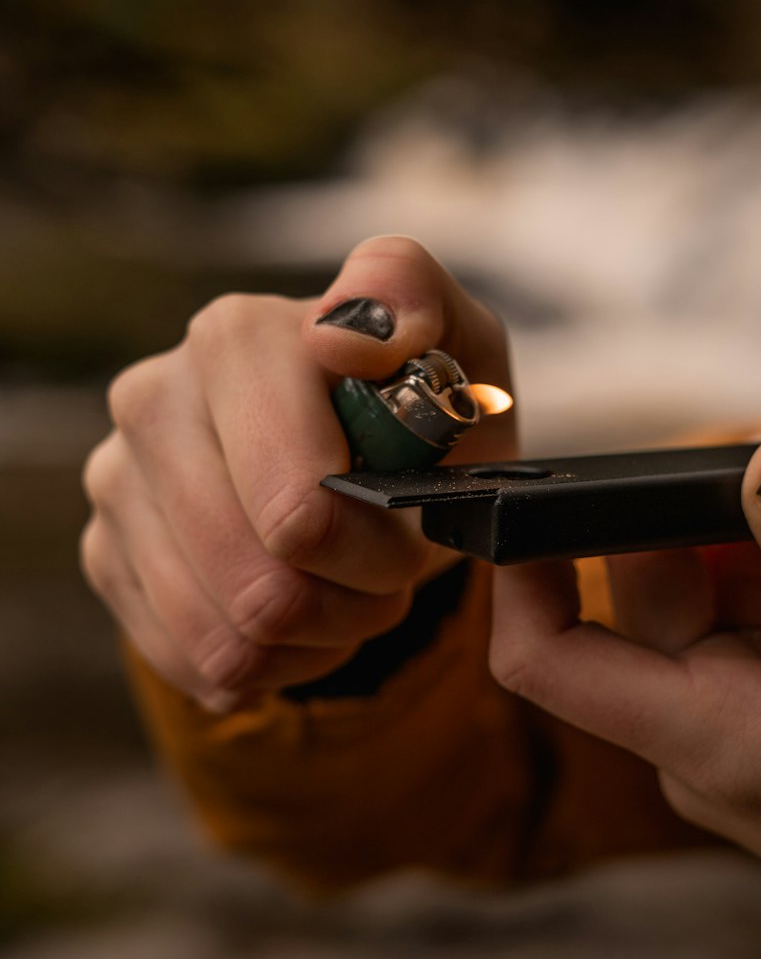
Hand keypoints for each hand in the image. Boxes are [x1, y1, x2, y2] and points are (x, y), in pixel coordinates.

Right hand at [82, 236, 514, 711]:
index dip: (375, 547)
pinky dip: (272, 662)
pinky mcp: (105, 553)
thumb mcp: (457, 340)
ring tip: (354, 592)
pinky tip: (304, 616)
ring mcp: (116, 481)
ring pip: (229, 639)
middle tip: (394, 571)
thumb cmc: (420, 401)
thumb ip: (413, 296)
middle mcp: (153, 400)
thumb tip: (351, 335)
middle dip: (354, 600)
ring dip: (319, 636)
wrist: (363, 451)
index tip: (412, 525)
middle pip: (261, 586)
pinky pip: (196, 662)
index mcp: (234, 339)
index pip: (296, 508)